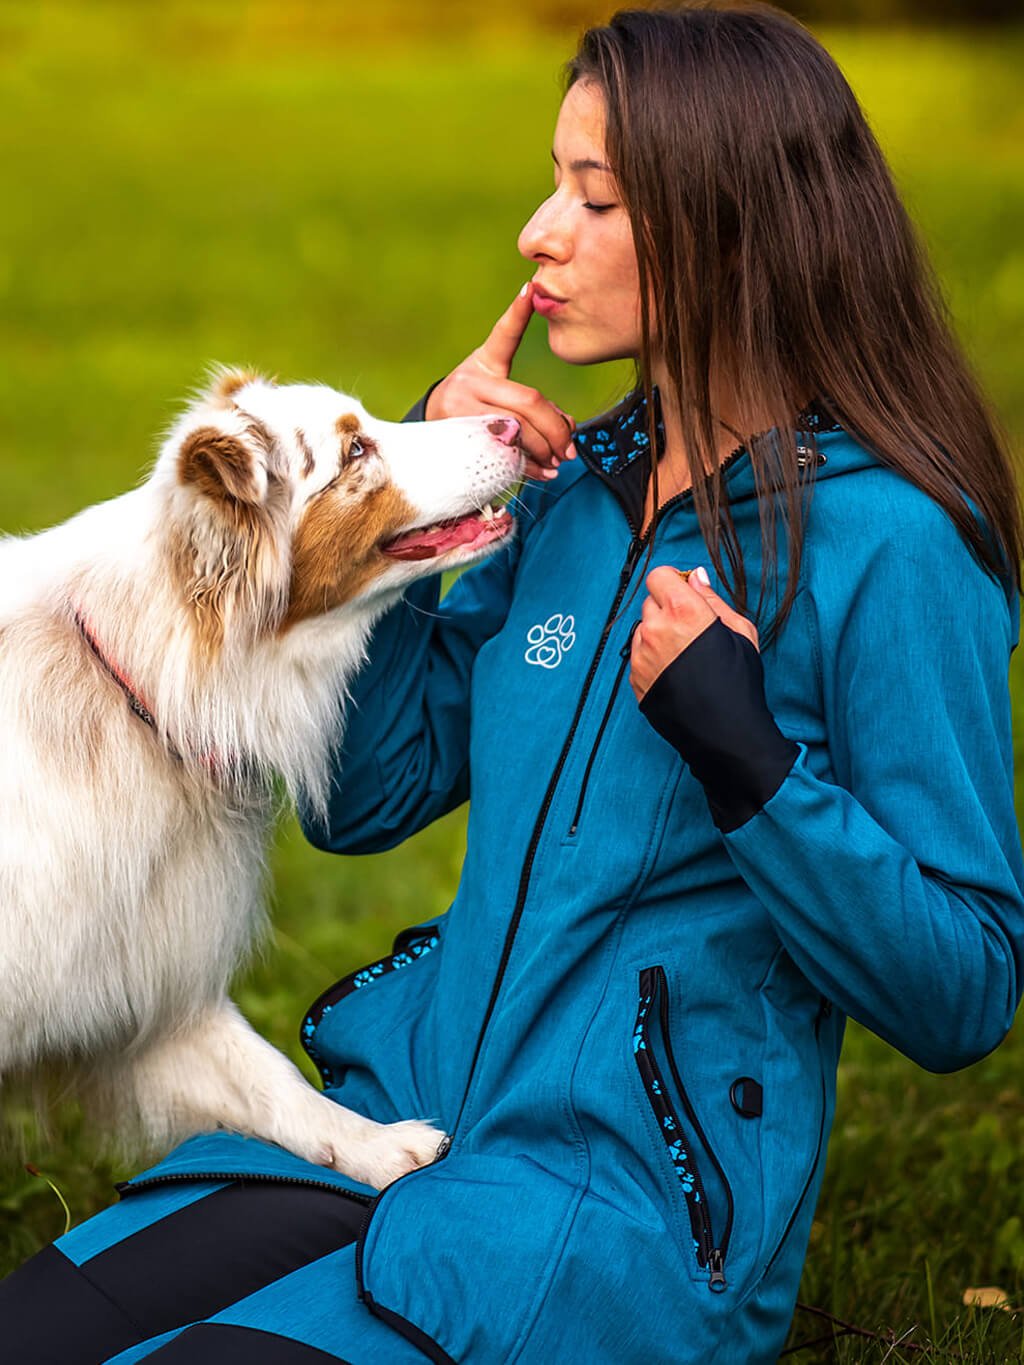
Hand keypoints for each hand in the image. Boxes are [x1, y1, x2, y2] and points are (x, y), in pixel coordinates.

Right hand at [425, 284, 575, 480]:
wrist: (429, 429)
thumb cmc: (471, 406)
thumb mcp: (492, 387)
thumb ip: (531, 402)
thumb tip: (568, 426)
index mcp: (481, 365)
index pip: (503, 337)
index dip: (516, 312)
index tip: (528, 289)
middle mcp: (468, 385)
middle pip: (526, 402)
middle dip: (555, 428)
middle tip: (569, 448)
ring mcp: (461, 414)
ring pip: (517, 431)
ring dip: (544, 449)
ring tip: (559, 461)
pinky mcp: (459, 441)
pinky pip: (503, 456)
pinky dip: (529, 466)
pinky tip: (544, 471)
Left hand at [629, 566, 758, 701]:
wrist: (725, 731)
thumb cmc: (739, 682)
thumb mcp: (740, 632)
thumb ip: (712, 600)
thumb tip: (697, 578)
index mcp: (683, 611)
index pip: (658, 576)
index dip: (672, 581)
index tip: (683, 591)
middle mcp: (656, 629)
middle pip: (650, 602)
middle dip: (667, 608)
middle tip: (690, 627)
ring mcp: (642, 654)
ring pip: (643, 628)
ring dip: (658, 632)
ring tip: (684, 653)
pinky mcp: (636, 677)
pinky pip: (639, 653)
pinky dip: (653, 656)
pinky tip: (675, 670)